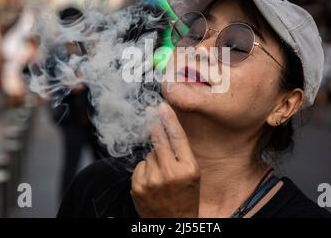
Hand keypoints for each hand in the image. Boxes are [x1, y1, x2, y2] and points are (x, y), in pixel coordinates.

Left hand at [131, 103, 199, 217]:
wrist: (174, 223)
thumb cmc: (186, 197)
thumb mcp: (193, 175)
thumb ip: (181, 155)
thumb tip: (163, 129)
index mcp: (189, 169)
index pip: (177, 138)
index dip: (169, 119)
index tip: (162, 107)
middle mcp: (170, 173)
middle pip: (159, 140)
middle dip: (154, 125)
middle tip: (150, 112)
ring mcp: (152, 180)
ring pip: (149, 155)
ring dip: (153, 160)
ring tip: (162, 176)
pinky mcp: (138, 186)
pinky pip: (139, 166)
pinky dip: (144, 170)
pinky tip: (152, 182)